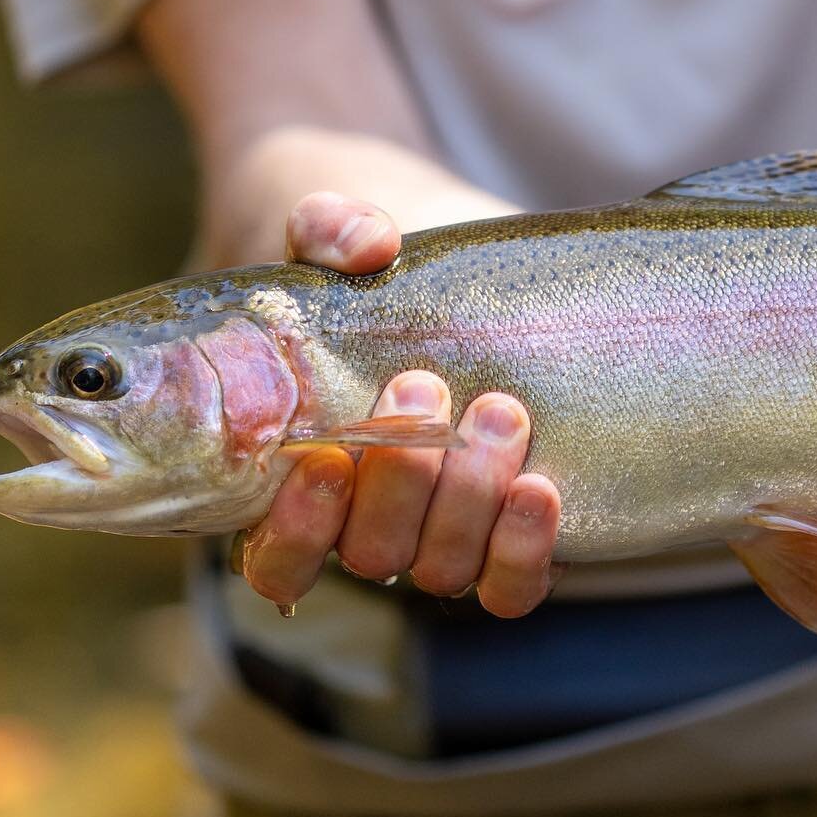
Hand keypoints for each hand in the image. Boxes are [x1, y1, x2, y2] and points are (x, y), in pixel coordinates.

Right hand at [238, 191, 561, 616]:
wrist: (455, 282)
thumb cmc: (370, 275)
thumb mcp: (335, 237)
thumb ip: (331, 228)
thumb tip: (370, 245)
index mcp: (298, 483)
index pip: (277, 561)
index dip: (298, 531)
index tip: (326, 460)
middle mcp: (366, 528)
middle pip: (370, 555)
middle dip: (399, 481)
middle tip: (423, 387)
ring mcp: (441, 538)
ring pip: (443, 566)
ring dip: (469, 498)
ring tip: (498, 410)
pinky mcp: (508, 534)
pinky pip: (511, 587)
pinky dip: (525, 551)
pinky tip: (539, 490)